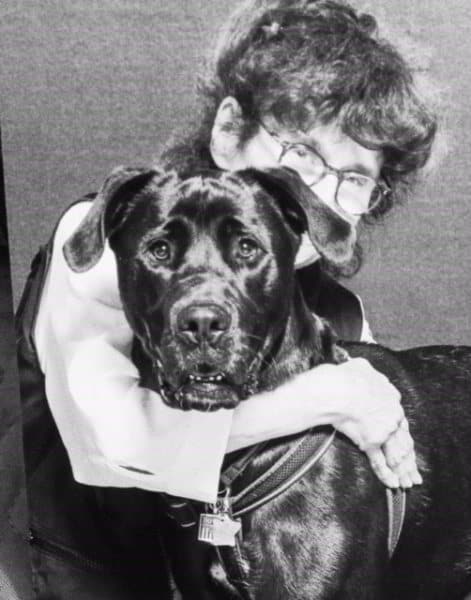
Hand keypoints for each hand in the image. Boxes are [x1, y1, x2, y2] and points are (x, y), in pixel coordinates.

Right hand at [320, 358, 421, 487]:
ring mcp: (383, 429)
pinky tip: (393, 484)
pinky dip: (386, 474)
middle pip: (404, 440)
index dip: (401, 430)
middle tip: (415, 473)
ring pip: (397, 453)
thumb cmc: (345, 376)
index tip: (403, 439)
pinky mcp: (372, 441)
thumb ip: (365, 372)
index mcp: (391, 396)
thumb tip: (360, 368)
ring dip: (403, 470)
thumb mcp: (359, 367)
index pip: (399, 418)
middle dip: (409, 458)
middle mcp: (392, 414)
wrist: (337, 389)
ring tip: (407, 482)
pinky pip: (380, 461)